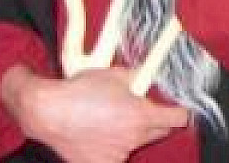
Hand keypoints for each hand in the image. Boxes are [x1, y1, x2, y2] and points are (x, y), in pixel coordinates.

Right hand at [0, 65, 187, 162]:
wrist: (48, 112)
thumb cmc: (82, 90)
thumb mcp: (117, 74)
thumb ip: (141, 78)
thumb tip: (155, 76)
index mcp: (142, 116)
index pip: (178, 119)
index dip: (180, 111)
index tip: (177, 107)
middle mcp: (133, 138)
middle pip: (160, 132)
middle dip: (156, 121)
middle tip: (142, 110)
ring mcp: (117, 154)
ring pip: (136, 143)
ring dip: (132, 133)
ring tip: (112, 119)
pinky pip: (115, 155)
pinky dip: (112, 146)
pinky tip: (99, 134)